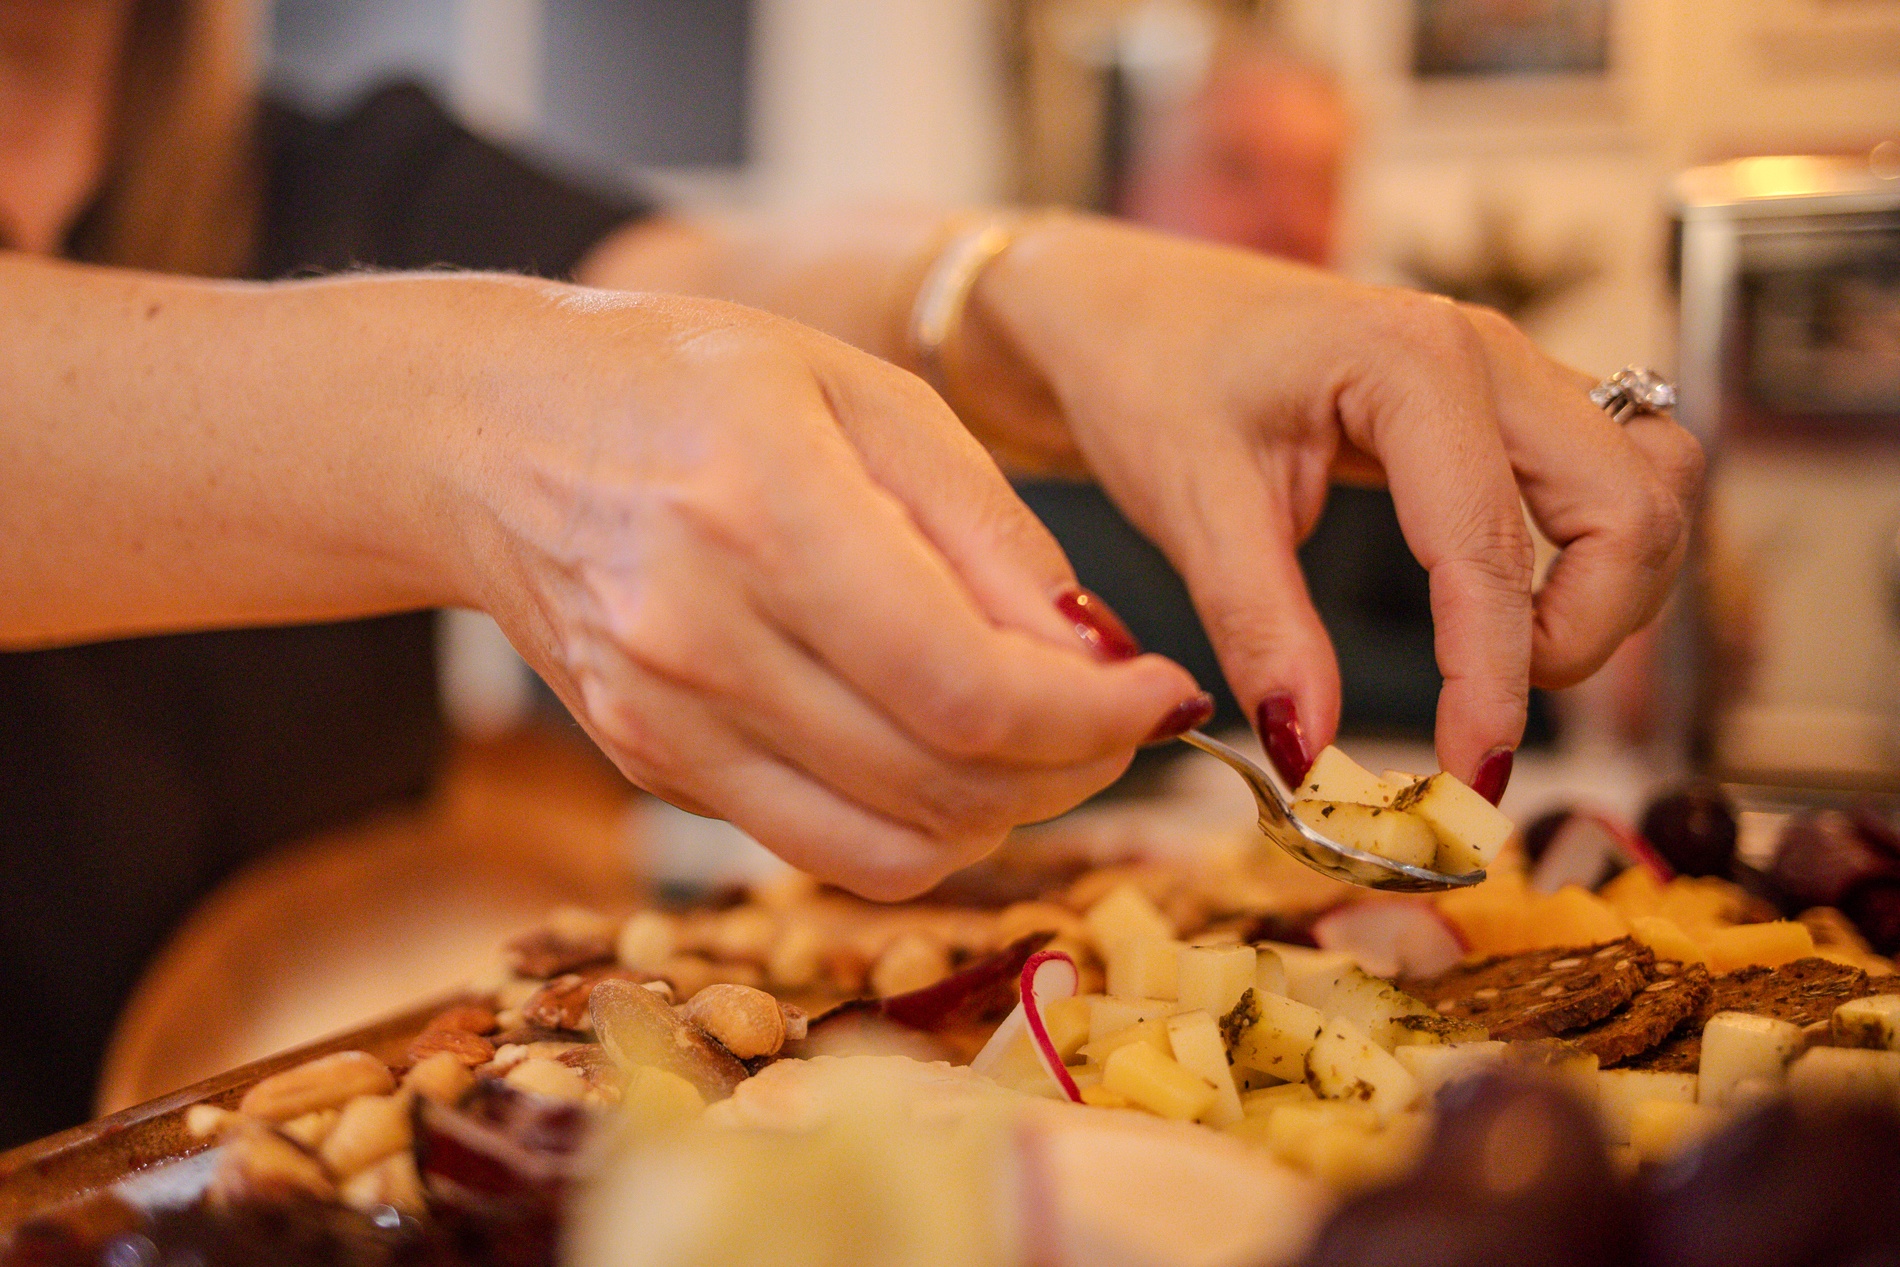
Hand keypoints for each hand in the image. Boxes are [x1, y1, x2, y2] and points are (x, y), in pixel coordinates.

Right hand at [445, 286, 1206, 897]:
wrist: (500, 437)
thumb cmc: (696, 383)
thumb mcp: (867, 395)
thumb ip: (991, 534)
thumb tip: (1100, 660)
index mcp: (763, 511)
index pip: (968, 688)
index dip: (1096, 716)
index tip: (1160, 688)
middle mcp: (699, 638)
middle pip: (944, 782)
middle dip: (1077, 766)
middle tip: (1122, 713)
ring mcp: (664, 721)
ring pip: (893, 846)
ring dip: (1007, 812)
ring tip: (1047, 740)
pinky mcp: (653, 768)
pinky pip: (825, 849)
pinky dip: (920, 824)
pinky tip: (948, 752)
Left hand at [965, 216, 1702, 788]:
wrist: (1124, 309)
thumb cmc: (1149, 378)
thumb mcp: (1189, 504)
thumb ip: (1259, 628)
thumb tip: (1313, 753)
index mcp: (1412, 364)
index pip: (1492, 551)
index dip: (1492, 685)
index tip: (1468, 781)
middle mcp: (1489, 352)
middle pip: (1636, 503)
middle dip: (1590, 629)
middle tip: (1488, 707)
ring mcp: (1510, 369)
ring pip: (1652, 479)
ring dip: (1616, 586)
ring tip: (1506, 656)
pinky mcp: (1505, 399)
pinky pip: (1613, 472)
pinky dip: (1599, 553)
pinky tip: (1510, 608)